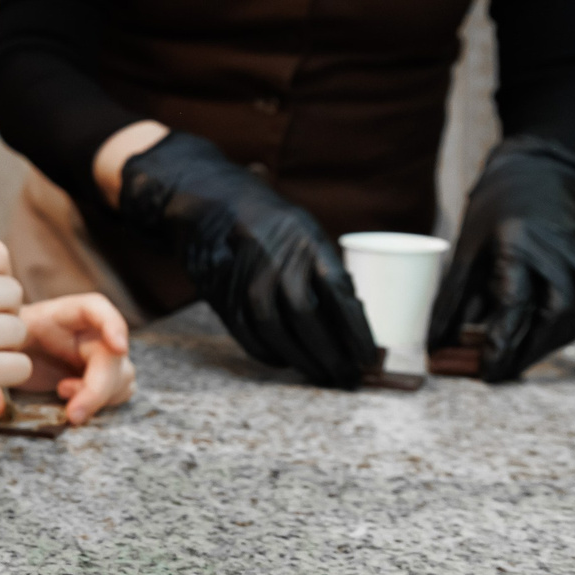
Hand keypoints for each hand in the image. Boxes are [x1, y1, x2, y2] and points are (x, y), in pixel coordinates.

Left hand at [17, 293, 135, 423]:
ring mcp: (97, 355)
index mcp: (61, 315)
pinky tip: (71, 405)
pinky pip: (118, 392)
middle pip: (113, 355)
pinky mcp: (100, 377)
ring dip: (99, 396)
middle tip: (72, 414)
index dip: (113, 324)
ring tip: (61, 395)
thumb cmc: (3, 344)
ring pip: (122, 376)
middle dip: (98, 388)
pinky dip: (101, 404)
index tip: (118, 347)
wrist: (6, 351)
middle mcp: (86, 332)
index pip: (96, 308)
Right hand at [116, 131, 376, 386]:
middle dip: (331, 354)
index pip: (339, 293)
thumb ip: (323, 268)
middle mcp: (276, 258)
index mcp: (307, 240)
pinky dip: (269, 353)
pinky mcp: (221, 291)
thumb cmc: (266, 218)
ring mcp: (245, 275)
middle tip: (347, 377)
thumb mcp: (302, 229)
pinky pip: (248, 333)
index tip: (368, 357)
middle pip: (308, 317)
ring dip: (302, 359)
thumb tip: (354, 318)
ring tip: (320, 375)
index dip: (356, 331)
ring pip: (277, 330)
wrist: (206, 197)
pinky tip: (285, 361)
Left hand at [431, 134, 574, 382]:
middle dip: (533, 349)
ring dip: (563, 336)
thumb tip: (436, 348)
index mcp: (516, 244)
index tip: (487, 372)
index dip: (502, 345)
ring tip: (531, 353)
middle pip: (559, 310)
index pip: (516, 304)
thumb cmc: (492, 216)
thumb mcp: (466, 252)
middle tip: (507, 370)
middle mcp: (556, 245)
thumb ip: (453, 302)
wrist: (530, 172)